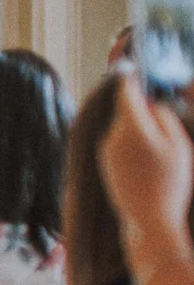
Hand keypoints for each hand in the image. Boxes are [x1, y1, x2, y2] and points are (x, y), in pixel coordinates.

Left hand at [102, 76, 193, 259]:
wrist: (148, 221)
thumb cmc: (170, 183)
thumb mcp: (178, 145)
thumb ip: (163, 116)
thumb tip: (150, 101)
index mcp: (130, 128)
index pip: (126, 92)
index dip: (130, 76)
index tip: (131, 63)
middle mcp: (112, 136)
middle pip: (126, 110)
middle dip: (143, 108)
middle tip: (163, 116)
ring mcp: (106, 151)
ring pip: (125, 127)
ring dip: (140, 128)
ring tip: (162, 152)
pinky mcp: (106, 164)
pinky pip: (121, 143)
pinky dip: (135, 143)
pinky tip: (150, 161)